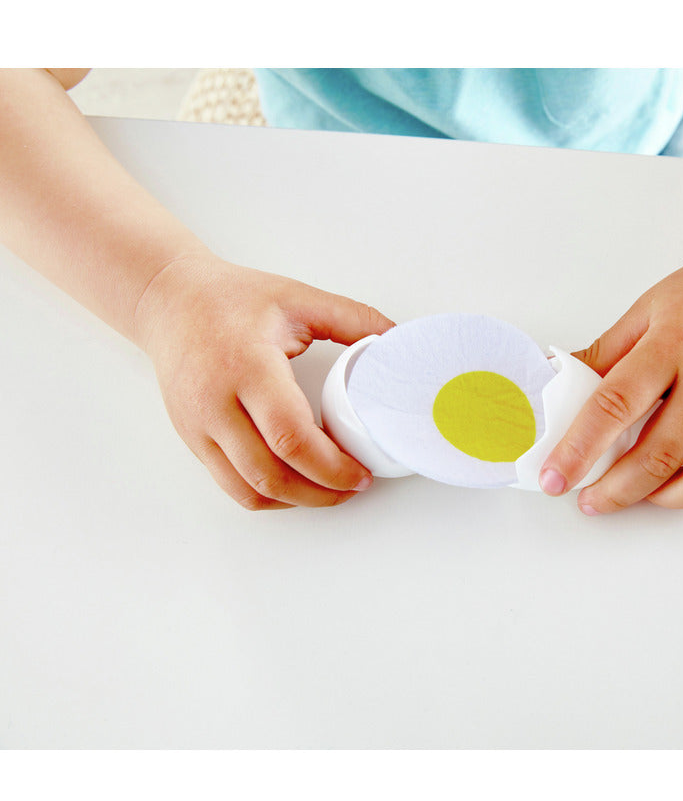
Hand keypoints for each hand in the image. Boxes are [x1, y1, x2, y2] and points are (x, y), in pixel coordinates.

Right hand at [135, 252, 394, 509]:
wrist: (169, 301)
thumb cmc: (230, 299)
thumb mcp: (298, 299)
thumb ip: (353, 318)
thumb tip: (396, 340)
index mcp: (248, 367)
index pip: (289, 437)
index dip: (331, 466)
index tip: (361, 471)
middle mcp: (216, 403)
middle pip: (271, 474)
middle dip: (321, 492)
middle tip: (355, 486)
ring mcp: (199, 427)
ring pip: (249, 490)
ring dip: (297, 501)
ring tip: (331, 490)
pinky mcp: (193, 440)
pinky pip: (232, 486)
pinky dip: (269, 497)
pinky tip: (296, 485)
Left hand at [540, 230, 682, 513]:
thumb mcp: (646, 311)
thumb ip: (604, 355)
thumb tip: (559, 386)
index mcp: (674, 345)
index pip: (615, 407)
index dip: (579, 450)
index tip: (556, 479)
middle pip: (659, 456)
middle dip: (616, 491)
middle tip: (592, 500)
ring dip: (664, 501)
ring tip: (641, 495)